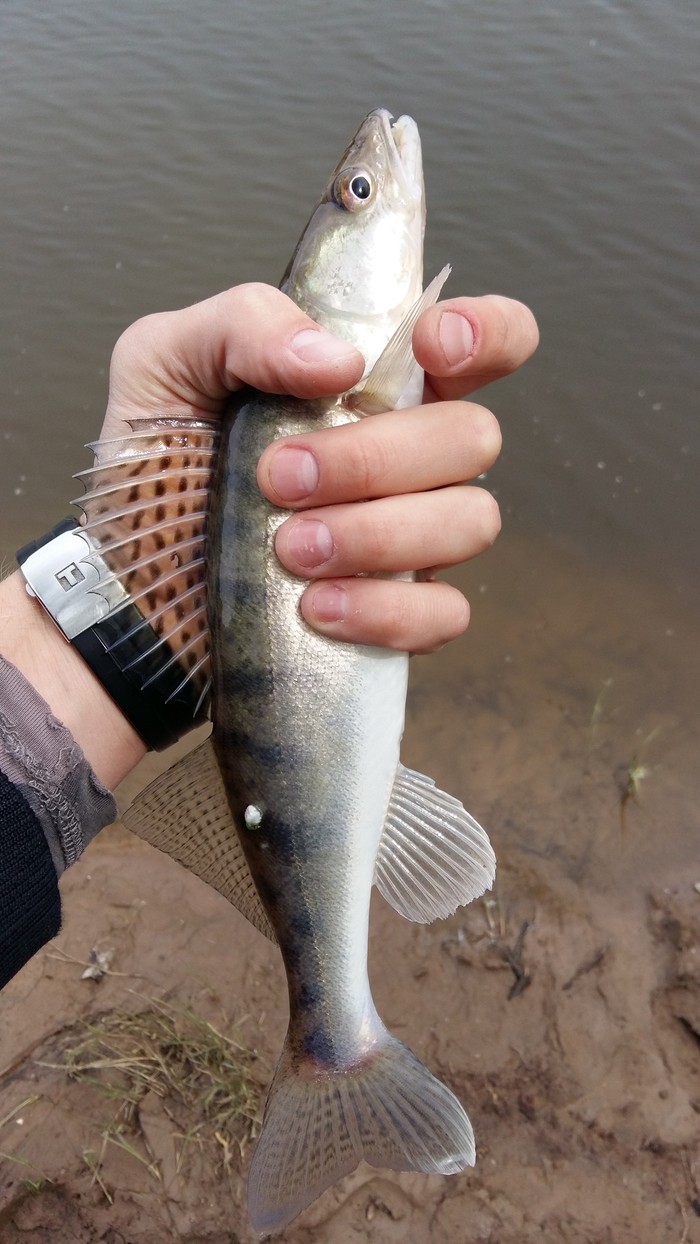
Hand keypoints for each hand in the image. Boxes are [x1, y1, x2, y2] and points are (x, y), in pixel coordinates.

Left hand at [106, 284, 537, 653]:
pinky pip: (443, 613)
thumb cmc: (156, 465)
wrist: (132, 580)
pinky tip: (314, 607)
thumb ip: (243, 323)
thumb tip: (336, 361)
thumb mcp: (165, 361)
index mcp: (373, 383)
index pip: (486, 340)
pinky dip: (383, 609)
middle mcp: (408, 456)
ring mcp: (410, 539)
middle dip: (377, 457)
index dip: (486, 333)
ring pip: (469, 522)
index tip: (428, 347)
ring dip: (377, 534)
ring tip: (288, 548)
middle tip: (280, 478)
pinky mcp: (396, 615)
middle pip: (473, 437)